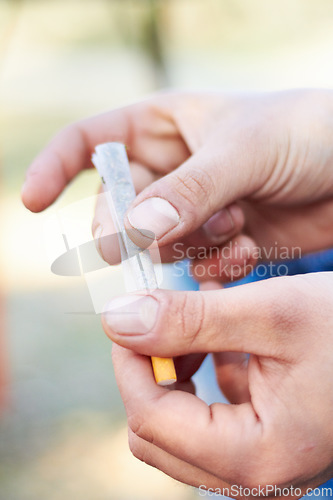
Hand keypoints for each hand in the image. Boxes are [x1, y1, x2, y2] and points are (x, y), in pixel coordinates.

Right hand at [22, 90, 332, 280]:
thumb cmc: (304, 133)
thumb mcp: (243, 151)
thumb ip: (188, 192)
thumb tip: (133, 232)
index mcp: (165, 127)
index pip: (90, 141)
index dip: (56, 168)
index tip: (33, 200)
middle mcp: (173, 171)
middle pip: (118, 210)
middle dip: (130, 231)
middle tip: (142, 245)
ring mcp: (195, 210)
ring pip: (158, 246)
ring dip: (190, 246)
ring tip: (236, 225)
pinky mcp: (221, 241)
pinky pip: (195, 266)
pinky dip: (217, 266)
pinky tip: (249, 248)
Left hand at [105, 273, 332, 497]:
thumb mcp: (271, 312)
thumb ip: (189, 319)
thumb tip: (117, 319)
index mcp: (256, 457)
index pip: (151, 422)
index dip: (129, 364)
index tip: (129, 316)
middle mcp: (257, 474)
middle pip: (158, 433)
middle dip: (150, 371)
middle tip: (160, 320)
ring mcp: (262, 460)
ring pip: (180, 425)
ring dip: (177, 369)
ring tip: (199, 324)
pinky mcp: (267, 438)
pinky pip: (212, 413)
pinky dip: (205, 372)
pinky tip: (226, 336)